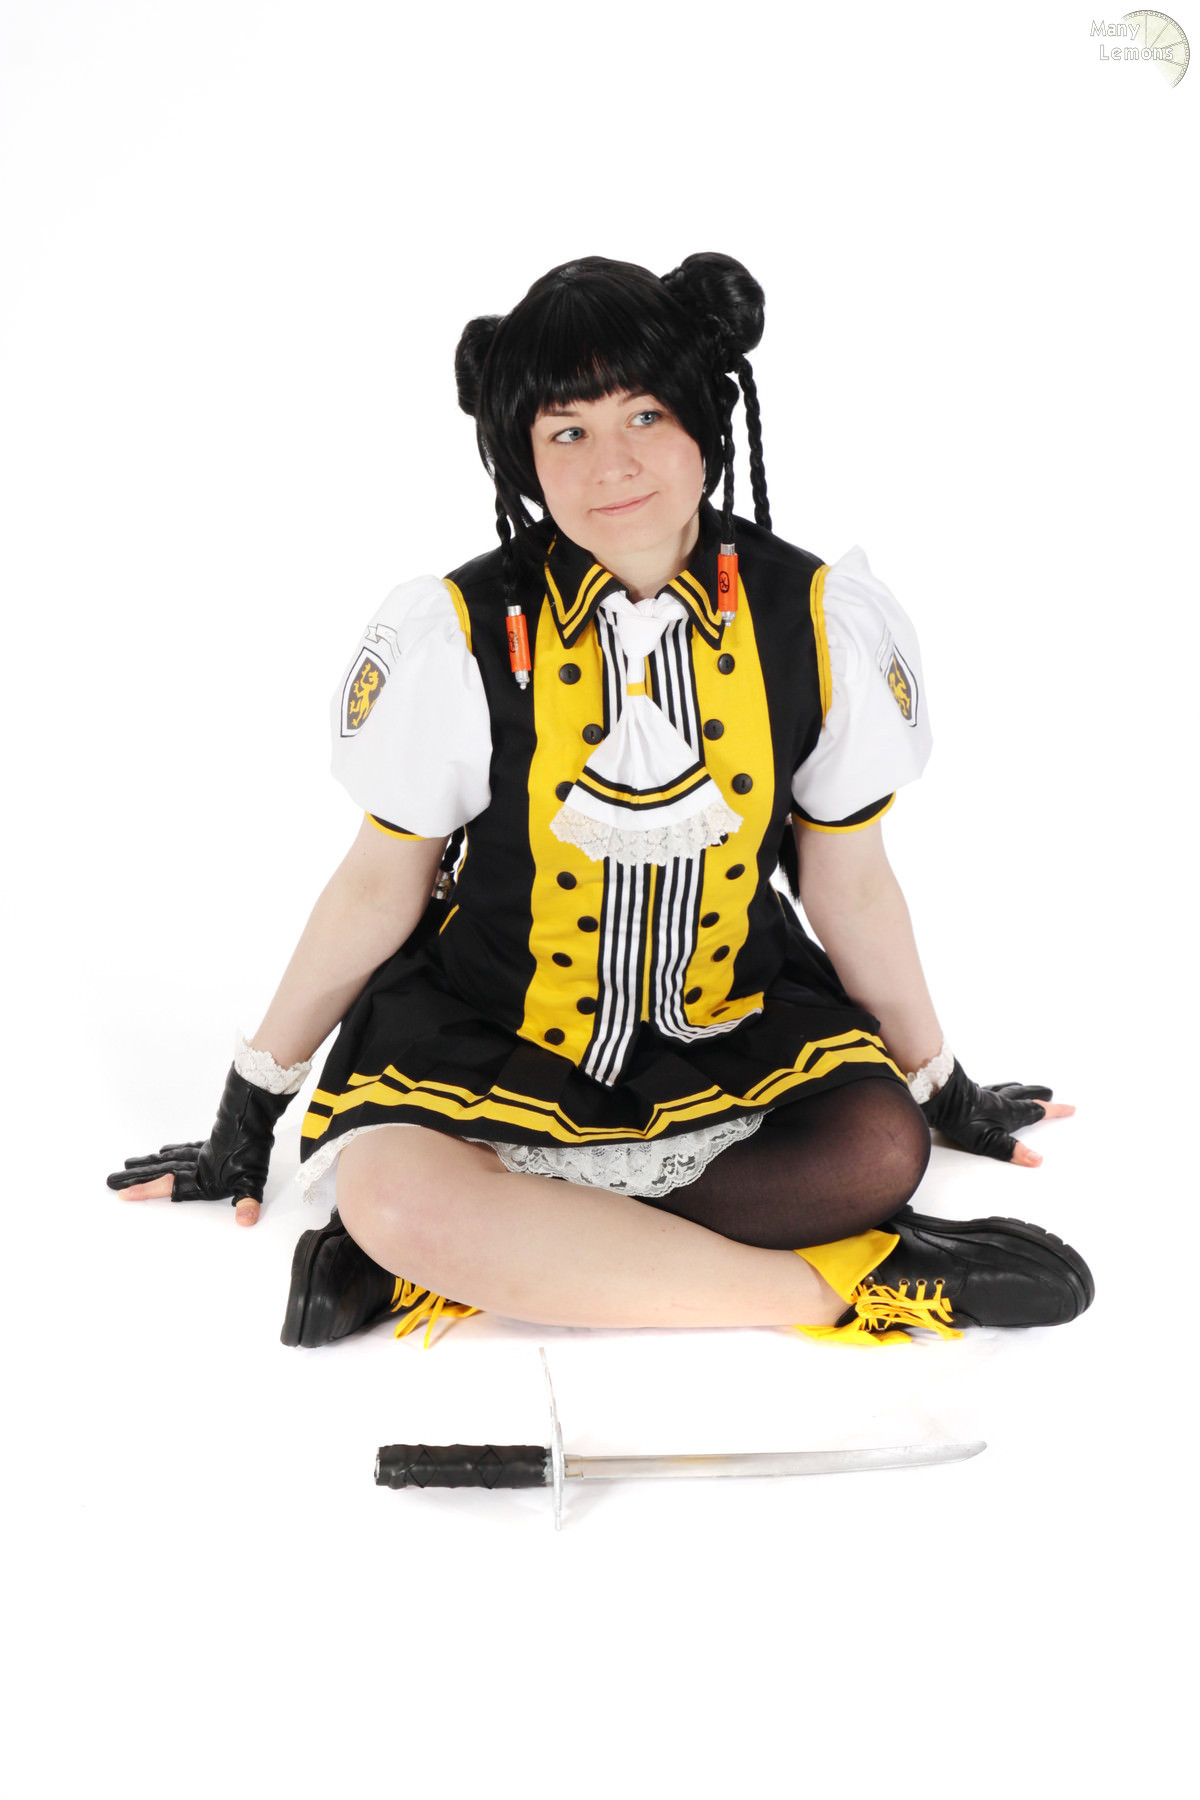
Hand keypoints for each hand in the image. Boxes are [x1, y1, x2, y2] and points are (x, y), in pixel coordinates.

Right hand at [106, 1066, 292, 1226]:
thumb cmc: (253, 1152)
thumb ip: (247, 1202)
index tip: (122, 1193)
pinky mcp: (208, 1143)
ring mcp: (200, 1153)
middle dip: (134, 1177)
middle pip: (159, 1172)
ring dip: (147, 1163)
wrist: (253, 1119)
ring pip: (167, 1159)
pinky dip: (171, 1151)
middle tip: (110, 1179)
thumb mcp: (254, 1181)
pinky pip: (183, 1148)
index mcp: (202, 1179)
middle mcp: (195, 1165)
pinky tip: (161, 1151)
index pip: (167, 1186)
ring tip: (127, 1164)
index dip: (145, 1190)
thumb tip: (245, 1220)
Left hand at [920, 1060, 1073, 1166]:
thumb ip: (1013, 1151)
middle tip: (1049, 1094)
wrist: (942, 1098)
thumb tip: (1037, 1160)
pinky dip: (999, 1088)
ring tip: (1025, 1088)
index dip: (1055, 1110)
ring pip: (1009, 1089)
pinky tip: (991, 1090)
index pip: (1038, 1111)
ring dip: (1021, 1088)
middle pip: (1026, 1095)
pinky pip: (992, 1088)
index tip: (1070, 1108)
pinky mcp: (972, 1092)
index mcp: (1011, 1112)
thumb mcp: (992, 1142)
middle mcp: (1001, 1100)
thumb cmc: (965, 1120)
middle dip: (1039, 1095)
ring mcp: (986, 1094)